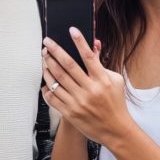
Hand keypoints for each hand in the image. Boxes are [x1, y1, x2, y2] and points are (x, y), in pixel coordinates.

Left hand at [42, 29, 129, 146]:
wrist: (115, 130)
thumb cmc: (115, 102)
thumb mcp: (115, 81)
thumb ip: (102, 63)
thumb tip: (94, 45)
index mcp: (102, 80)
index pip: (89, 56)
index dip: (80, 42)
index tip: (71, 30)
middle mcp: (90, 90)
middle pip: (68, 66)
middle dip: (55, 51)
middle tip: (47, 42)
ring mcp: (78, 102)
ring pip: (57, 80)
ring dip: (48, 67)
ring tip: (43, 58)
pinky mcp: (70, 113)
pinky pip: (53, 97)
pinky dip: (47, 88)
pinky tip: (45, 81)